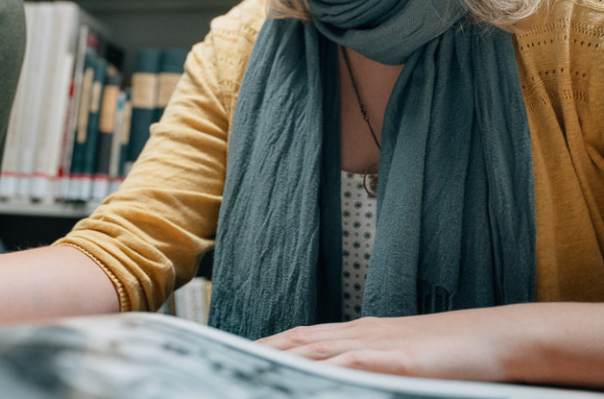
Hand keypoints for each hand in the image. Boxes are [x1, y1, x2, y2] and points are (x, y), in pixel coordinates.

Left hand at [257, 303, 603, 387]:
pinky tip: (311, 380)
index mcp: (354, 334)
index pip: (296, 339)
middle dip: (257, 355)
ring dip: (282, 363)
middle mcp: (357, 335)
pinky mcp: (400, 359)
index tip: (230, 357)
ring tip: (248, 374)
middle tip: (221, 368)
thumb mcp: (395, 358)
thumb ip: (361, 366)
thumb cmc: (447, 353)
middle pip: (295, 343)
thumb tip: (331, 378)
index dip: (262, 347)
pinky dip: (331, 371)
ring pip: (317, 352)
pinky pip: (358, 365)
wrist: (494, 337)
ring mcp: (377, 345)